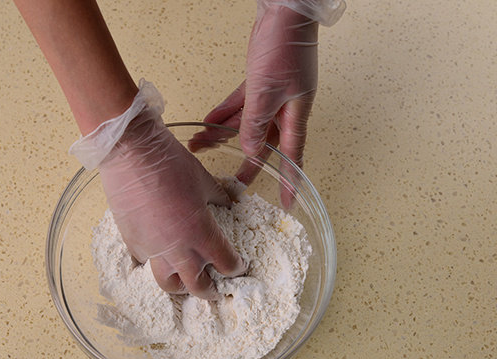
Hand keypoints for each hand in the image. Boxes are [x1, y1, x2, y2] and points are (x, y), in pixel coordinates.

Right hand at [99, 109, 246, 299]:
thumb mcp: (203, 179)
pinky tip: (157, 253)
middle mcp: (178, 249)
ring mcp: (152, 249)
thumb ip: (218, 197)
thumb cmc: (171, 163)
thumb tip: (227, 203)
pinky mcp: (131, 242)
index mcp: (201, 233)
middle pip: (197, 286)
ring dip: (179, 285)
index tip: (238, 266)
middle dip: (208, 291)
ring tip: (183, 280)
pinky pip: (145, 262)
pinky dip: (153, 262)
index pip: (226, 263)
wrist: (132, 154)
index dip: (235, 268)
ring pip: (167, 283)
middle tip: (213, 289)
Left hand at [205, 4, 318, 206]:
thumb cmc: (284, 48)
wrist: (283, 13)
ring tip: (200, 145)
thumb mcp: (267, 91)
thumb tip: (249, 151)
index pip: (293, 156)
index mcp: (295, 115)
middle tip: (230, 181)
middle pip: (265, 143)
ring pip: (247, 124)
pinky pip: (240, 106)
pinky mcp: (259, 83)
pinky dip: (224, 115)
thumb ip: (255, 123)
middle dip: (246, 161)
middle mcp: (285, 109)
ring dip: (224, 135)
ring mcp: (272, 96)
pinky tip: (209, 125)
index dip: (290, 180)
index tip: (287, 202)